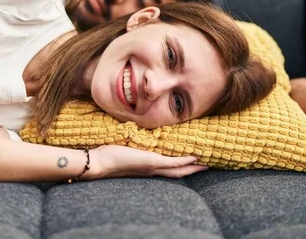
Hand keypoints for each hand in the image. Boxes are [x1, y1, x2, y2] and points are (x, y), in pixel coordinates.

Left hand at [84, 145, 207, 179]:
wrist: (99, 163)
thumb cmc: (107, 155)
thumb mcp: (123, 148)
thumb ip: (131, 144)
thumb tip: (133, 133)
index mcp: (146, 168)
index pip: (166, 169)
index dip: (180, 167)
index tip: (191, 162)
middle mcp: (151, 171)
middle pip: (177, 173)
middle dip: (192, 170)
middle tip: (207, 166)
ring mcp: (152, 167)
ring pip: (178, 170)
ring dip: (193, 167)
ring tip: (206, 164)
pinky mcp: (150, 162)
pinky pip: (172, 163)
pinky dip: (184, 161)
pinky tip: (194, 158)